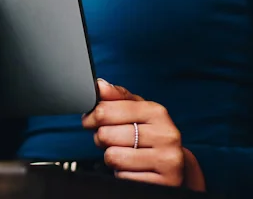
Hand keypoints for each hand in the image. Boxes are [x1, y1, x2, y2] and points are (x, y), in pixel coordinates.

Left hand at [82, 79, 204, 190]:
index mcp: (156, 112)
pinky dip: (122, 174)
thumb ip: (117, 97)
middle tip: (110, 140)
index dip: (91, 117)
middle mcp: (165, 135)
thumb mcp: (138, 111)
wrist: (177, 166)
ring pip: (112, 156)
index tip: (90, 121)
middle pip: (106, 134)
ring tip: (123, 154)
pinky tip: (133, 169)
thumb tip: (99, 85)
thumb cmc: (151, 134)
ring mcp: (167, 160)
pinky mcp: (164, 183)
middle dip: (101, 139)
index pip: (105, 111)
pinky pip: (123, 177)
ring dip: (111, 157)